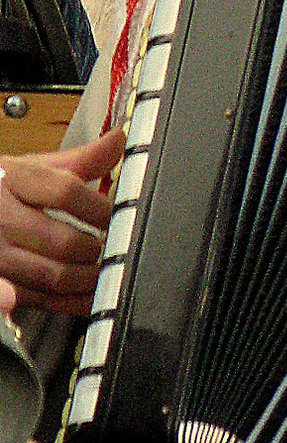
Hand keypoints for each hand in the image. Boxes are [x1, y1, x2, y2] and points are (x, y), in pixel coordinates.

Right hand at [0, 129, 125, 313]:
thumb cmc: (0, 190)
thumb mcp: (32, 169)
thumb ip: (78, 160)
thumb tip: (119, 140)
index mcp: (15, 181)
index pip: (66, 192)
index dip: (99, 207)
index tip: (117, 215)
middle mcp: (2, 217)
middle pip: (64, 241)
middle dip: (97, 248)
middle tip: (113, 247)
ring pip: (53, 275)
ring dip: (87, 278)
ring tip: (104, 271)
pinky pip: (36, 298)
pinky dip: (67, 302)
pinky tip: (86, 298)